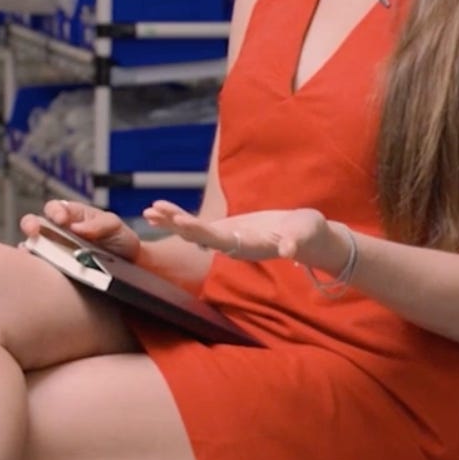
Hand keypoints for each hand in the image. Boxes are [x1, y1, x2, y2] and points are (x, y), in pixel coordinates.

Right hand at [19, 198, 139, 260]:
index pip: (56, 208)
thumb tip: (77, 227)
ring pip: (32, 245)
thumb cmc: (119, 241)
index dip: (55, 212)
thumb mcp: (115, 226)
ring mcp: (53, 250)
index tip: (62, 220)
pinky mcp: (53, 268)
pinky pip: (37, 266)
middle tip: (34, 230)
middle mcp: (58, 231)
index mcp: (72, 215)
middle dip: (30, 224)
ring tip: (30, 251)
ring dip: (29, 246)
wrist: (130, 268)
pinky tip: (37, 270)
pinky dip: (33, 267)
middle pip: (34, 223)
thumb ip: (100, 224)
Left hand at [143, 202, 337, 268]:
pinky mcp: (225, 229)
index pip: (221, 240)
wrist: (308, 237)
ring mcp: (227, 238)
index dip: (202, 232)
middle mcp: (234, 246)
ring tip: (149, 210)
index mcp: (250, 246)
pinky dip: (177, 216)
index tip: (183, 223)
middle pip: (201, 237)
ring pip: (194, 232)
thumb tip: (288, 250)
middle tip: (155, 212)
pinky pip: (196, 224)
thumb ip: (296, 241)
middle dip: (178, 224)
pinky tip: (158, 209)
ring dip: (171, 220)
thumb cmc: (309, 233)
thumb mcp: (306, 234)